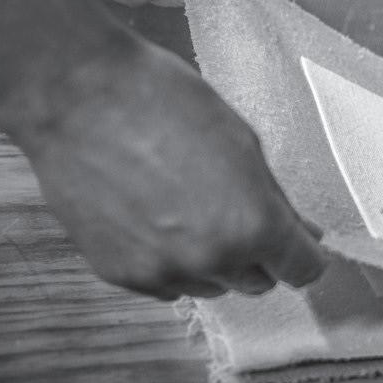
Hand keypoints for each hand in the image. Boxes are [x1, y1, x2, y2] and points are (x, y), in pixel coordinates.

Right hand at [18, 39, 325, 299]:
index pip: (303, 270)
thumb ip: (276, 199)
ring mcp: (163, 271)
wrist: (77, 96)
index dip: (305, 255)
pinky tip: (155, 218)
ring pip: (212, 286)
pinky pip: (166, 284)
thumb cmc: (167, 103)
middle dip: (260, 255)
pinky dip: (170, 261)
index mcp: (255, 224)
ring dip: (214, 261)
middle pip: (259, 283)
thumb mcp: (245, 143)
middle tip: (239, 212)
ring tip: (188, 208)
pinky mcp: (120, 273)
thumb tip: (303, 234)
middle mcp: (212, 259)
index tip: (298, 243)